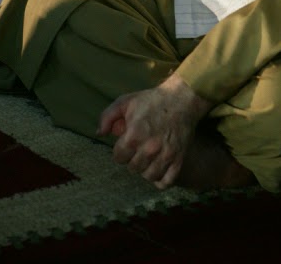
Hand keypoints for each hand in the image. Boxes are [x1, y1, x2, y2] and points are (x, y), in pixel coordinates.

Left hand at [98, 74, 211, 189]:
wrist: (181, 99)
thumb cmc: (151, 100)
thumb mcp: (125, 102)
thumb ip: (107, 117)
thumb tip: (99, 134)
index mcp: (134, 135)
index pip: (119, 158)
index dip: (120, 151)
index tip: (125, 145)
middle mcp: (149, 148)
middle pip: (133, 168)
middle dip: (132, 160)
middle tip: (137, 150)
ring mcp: (165, 155)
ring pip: (148, 177)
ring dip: (145, 169)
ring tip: (147, 159)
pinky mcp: (178, 160)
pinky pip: (166, 182)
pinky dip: (160, 179)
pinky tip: (158, 169)